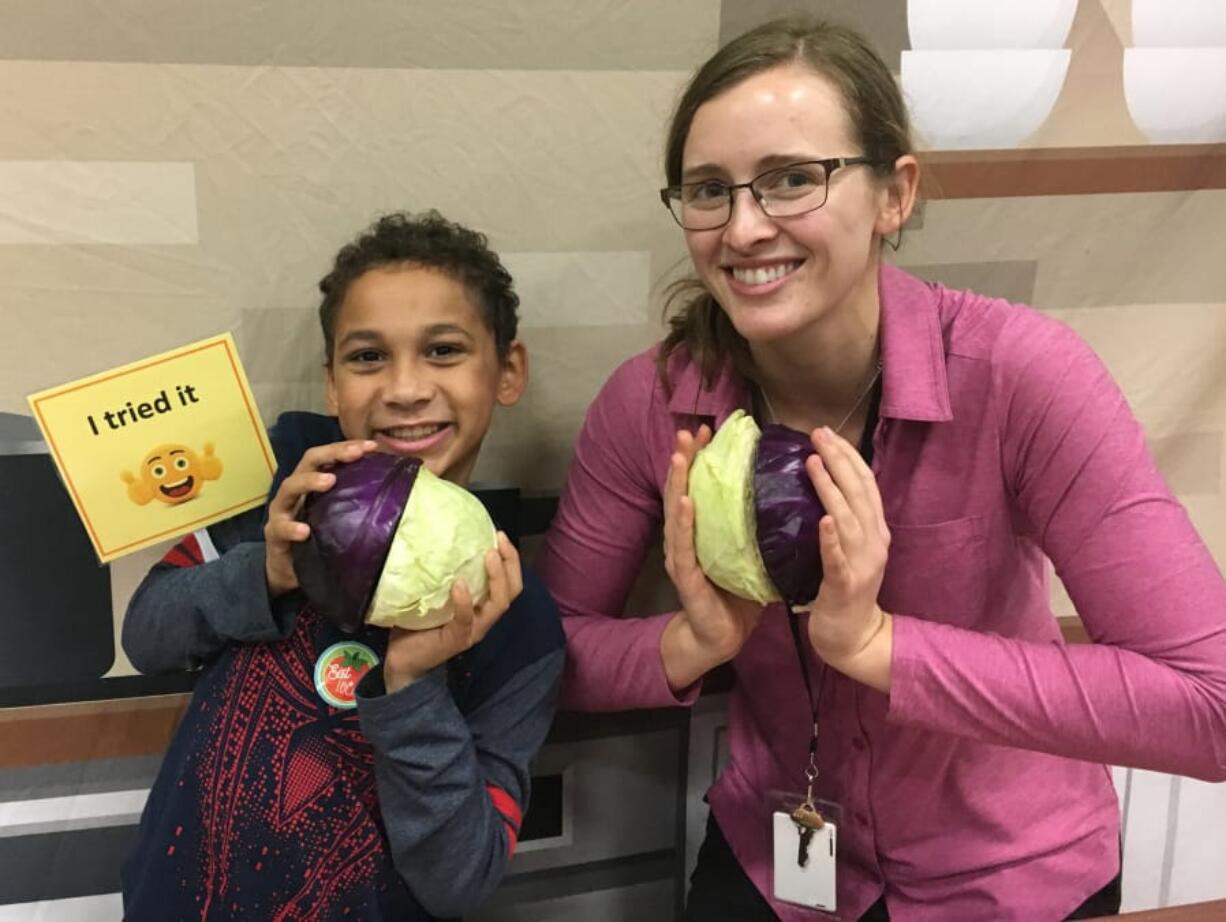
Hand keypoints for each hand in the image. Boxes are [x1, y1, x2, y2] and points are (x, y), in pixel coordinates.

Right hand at [263, 439, 377, 596]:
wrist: (288, 571)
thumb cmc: (319, 539)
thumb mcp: (339, 518)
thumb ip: (358, 505)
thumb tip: (400, 496)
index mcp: (313, 483)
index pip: (329, 456)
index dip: (348, 447)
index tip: (372, 446)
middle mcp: (296, 491)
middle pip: (309, 461)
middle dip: (332, 453)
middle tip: (354, 454)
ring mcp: (282, 511)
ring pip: (289, 487)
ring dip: (309, 481)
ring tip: (329, 481)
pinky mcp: (274, 535)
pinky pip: (280, 528)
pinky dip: (291, 528)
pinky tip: (304, 531)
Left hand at [383, 532, 522, 692]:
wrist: (402, 662)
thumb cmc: (417, 625)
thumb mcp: (433, 595)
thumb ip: (440, 575)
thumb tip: (434, 538)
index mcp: (482, 606)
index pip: (509, 582)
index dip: (510, 559)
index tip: (499, 534)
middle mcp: (483, 618)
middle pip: (511, 591)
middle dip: (510, 563)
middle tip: (498, 540)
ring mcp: (473, 630)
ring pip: (498, 605)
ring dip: (496, 578)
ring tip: (488, 556)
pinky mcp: (456, 641)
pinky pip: (465, 620)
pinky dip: (465, 602)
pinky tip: (459, 586)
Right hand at [660, 426, 764, 689]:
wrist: (722, 637)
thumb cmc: (737, 596)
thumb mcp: (752, 555)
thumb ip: (759, 529)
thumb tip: (789, 497)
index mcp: (703, 532)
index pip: (702, 488)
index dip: (704, 460)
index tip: (711, 432)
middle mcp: (686, 538)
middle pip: (682, 491)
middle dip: (685, 460)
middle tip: (690, 431)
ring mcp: (682, 555)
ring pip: (676, 511)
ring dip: (678, 482)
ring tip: (681, 455)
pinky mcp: (685, 576)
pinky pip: (684, 545)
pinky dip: (683, 522)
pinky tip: (685, 501)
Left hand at [804, 427, 892, 685]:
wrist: (854, 637)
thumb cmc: (844, 589)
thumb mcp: (850, 548)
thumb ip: (842, 520)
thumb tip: (822, 483)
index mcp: (875, 530)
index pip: (865, 484)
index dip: (848, 455)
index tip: (827, 433)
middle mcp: (875, 541)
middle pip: (859, 492)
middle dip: (839, 460)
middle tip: (817, 434)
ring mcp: (863, 563)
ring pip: (848, 518)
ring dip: (831, 489)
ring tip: (812, 463)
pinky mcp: (846, 585)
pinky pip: (837, 558)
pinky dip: (831, 538)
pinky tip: (822, 519)